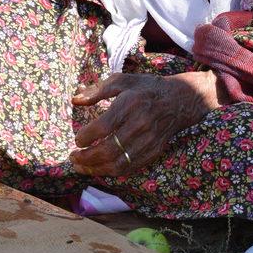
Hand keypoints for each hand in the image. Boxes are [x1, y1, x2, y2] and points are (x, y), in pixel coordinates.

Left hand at [69, 71, 224, 177]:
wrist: (179, 99)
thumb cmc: (145, 88)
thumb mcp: (121, 81)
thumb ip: (97, 91)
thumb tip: (75, 100)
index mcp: (130, 104)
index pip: (103, 127)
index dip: (85, 137)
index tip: (77, 139)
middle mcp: (140, 124)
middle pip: (109, 149)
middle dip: (86, 157)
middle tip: (73, 157)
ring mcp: (149, 140)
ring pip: (119, 163)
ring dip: (96, 169)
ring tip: (81, 167)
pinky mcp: (154, 151)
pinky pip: (130, 167)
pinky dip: (112, 171)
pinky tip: (99, 168)